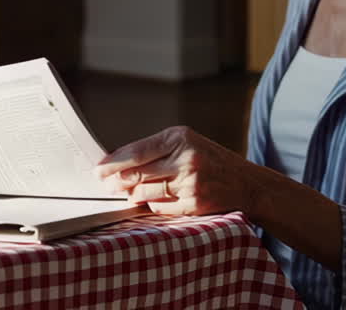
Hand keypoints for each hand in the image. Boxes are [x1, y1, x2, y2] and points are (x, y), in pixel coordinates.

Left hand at [95, 125, 256, 216]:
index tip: (99, 169)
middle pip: (138, 173)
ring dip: (132, 195)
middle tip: (105, 184)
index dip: (113, 162)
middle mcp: (186, 158)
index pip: (136, 152)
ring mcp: (191, 183)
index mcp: (180, 138)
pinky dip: (152, 204)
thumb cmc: (210, 160)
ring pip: (146, 192)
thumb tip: (118, 163)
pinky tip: (151, 200)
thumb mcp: (186, 143)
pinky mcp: (194, 204)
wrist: (246, 183)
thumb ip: (156, 149)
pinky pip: (160, 207)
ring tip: (127, 193)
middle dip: (117, 181)